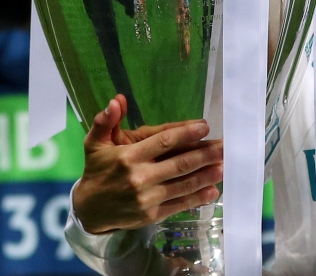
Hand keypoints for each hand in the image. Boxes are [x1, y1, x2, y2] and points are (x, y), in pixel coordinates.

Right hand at [72, 94, 222, 234]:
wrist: (89, 209)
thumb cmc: (97, 170)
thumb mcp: (95, 143)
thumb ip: (106, 121)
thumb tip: (117, 100)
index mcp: (129, 157)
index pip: (163, 142)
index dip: (186, 133)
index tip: (204, 127)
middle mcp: (140, 177)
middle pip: (180, 164)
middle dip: (206, 154)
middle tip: (226, 147)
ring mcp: (147, 198)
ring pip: (184, 184)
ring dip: (207, 175)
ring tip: (225, 166)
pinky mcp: (151, 215)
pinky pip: (179, 204)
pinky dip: (198, 198)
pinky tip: (213, 190)